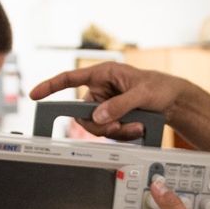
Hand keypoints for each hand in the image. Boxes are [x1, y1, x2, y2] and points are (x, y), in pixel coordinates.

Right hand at [28, 62, 187, 140]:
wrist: (174, 101)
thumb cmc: (160, 87)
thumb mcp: (142, 93)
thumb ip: (119, 104)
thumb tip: (99, 116)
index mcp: (103, 74)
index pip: (70, 78)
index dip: (50, 86)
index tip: (35, 95)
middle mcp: (101, 90)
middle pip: (83, 113)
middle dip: (101, 124)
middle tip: (119, 126)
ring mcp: (106, 105)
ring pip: (96, 127)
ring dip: (116, 131)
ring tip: (136, 126)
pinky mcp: (113, 118)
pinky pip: (108, 132)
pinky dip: (123, 134)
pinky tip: (138, 128)